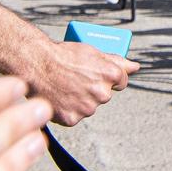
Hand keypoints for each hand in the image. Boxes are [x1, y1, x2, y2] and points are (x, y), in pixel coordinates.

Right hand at [20, 38, 136, 124]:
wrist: (35, 64)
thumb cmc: (63, 55)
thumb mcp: (93, 51)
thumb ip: (118, 61)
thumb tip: (136, 67)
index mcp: (111, 75)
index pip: (121, 81)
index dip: (108, 77)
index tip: (95, 74)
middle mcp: (102, 94)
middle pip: (104, 95)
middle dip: (93, 89)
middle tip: (75, 79)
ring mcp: (87, 108)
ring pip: (89, 107)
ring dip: (81, 101)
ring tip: (64, 87)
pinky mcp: (72, 119)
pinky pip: (75, 117)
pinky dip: (68, 109)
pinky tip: (59, 97)